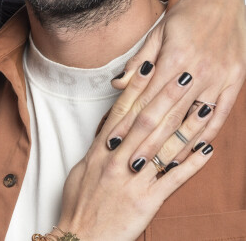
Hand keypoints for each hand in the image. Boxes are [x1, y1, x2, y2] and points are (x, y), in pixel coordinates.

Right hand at [55, 61, 213, 240]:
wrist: (80, 238)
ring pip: (163, 147)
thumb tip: (111, 126)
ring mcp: (133, 180)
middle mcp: (117, 160)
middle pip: (146, 122)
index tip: (150, 64)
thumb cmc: (79, 202)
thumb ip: (99, 145)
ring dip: (186, 125)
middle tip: (184, 74)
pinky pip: (173, 180)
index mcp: (100, 150)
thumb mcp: (83, 168)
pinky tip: (208, 149)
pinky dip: (192, 164)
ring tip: (204, 106)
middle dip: (166, 97)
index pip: (121, 110)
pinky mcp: (146, 202)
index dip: (137, 86)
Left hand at [110, 0, 245, 153]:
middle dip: (147, 142)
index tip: (115, 140)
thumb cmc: (188, 15)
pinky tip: (191, 151)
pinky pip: (219, 116)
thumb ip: (139, 62)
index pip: (146, 99)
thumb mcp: (158, 32)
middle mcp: (197, 72)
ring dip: (174, 146)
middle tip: (130, 164)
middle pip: (167, 115)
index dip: (129, 122)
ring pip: (193, 121)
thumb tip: (117, 86)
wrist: (225, 2)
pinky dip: (205, 136)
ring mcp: (218, 80)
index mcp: (174, 58)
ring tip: (156, 166)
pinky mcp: (234, 84)